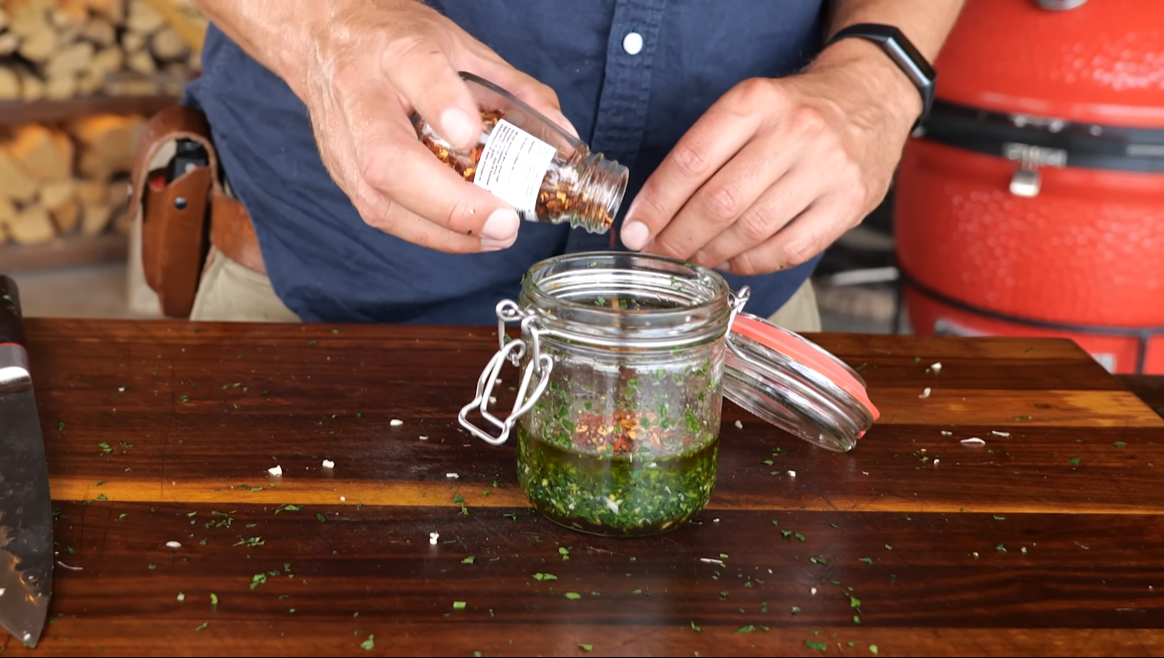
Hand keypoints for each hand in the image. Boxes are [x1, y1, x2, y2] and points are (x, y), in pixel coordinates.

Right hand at [293, 1, 576, 252]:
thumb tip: (562, 136)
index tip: (469, 135)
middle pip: (388, 158)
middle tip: (502, 220)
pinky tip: (466, 236)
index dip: (442, 104)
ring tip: (495, 236)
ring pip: (380, 200)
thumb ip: (513, 89)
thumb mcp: (461, 47)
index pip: (416, 72)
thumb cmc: (396, 44)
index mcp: (396, 51)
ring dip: (443, 230)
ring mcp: (343, 141)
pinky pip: (382, 215)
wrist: (325, 40)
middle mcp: (360, 96)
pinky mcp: (341, 174)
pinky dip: (429, 232)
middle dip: (448, 202)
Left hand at [619, 40, 919, 275]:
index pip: (692, 160)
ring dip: (713, 253)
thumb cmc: (794, 111)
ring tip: (695, 256)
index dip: (656, 203)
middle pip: (719, 201)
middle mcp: (794, 131)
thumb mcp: (748, 107)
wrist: (870, 97)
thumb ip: (705, 152)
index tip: (635, 230)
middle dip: (679, 236)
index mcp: (756, 101)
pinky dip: (752, 263)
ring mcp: (827, 168)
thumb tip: (652, 214)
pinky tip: (734, 259)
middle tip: (659, 251)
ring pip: (752, 229)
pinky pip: (789, 249)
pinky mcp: (850, 202)